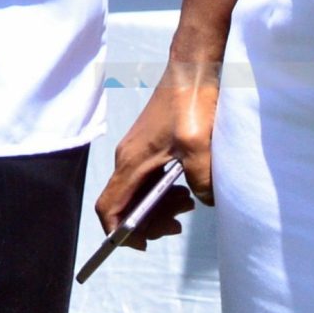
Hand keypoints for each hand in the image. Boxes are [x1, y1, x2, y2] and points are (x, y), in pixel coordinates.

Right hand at [94, 57, 218, 247]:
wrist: (192, 68)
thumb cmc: (190, 103)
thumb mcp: (200, 148)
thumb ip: (201, 182)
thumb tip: (205, 200)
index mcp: (131, 162)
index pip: (109, 208)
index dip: (118, 233)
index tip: (142, 243)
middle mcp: (128, 158)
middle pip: (125, 205)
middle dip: (148, 222)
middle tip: (177, 226)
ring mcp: (139, 151)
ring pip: (139, 193)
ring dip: (160, 207)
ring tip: (189, 206)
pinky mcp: (151, 146)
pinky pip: (150, 179)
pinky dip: (165, 191)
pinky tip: (188, 190)